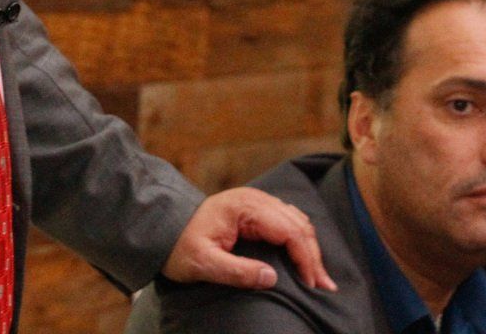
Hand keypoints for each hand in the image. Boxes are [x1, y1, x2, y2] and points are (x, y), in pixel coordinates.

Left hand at [161, 189, 334, 291]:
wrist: (161, 228)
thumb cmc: (179, 246)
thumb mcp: (203, 264)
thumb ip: (237, 271)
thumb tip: (272, 278)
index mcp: (244, 207)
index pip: (289, 229)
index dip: (305, 257)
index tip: (311, 284)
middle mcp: (254, 199)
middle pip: (298, 224)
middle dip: (313, 256)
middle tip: (324, 286)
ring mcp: (256, 202)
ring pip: (296, 221)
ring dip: (309, 248)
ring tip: (318, 277)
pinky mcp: (255, 210)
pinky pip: (287, 221)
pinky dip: (299, 240)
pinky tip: (303, 259)